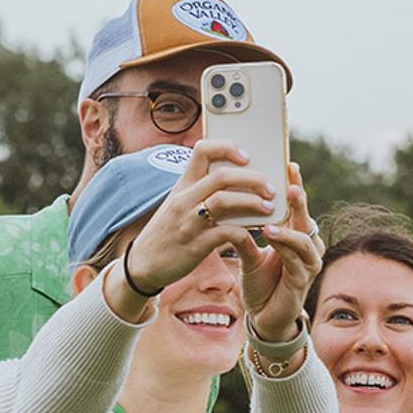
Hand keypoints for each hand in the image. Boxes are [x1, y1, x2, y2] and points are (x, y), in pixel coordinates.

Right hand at [124, 140, 280, 287]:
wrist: (143, 265)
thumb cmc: (167, 232)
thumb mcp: (177, 204)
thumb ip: (200, 190)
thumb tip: (236, 180)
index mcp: (182, 185)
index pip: (202, 150)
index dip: (228, 148)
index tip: (247, 157)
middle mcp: (184, 200)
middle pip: (222, 176)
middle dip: (252, 179)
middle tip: (269, 187)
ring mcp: (188, 222)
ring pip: (225, 201)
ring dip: (252, 202)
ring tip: (268, 207)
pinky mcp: (195, 246)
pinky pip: (225, 233)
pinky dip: (244, 231)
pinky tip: (254, 233)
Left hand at [243, 174, 320, 344]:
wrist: (263, 318)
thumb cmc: (261, 282)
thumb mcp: (250, 253)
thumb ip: (246, 232)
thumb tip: (230, 205)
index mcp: (296, 236)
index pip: (295, 206)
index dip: (294, 186)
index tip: (287, 164)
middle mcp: (308, 247)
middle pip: (305, 217)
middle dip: (298, 199)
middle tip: (288, 182)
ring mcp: (308, 265)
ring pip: (304, 238)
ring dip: (289, 225)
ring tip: (273, 213)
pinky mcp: (302, 282)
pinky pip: (296, 260)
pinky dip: (284, 245)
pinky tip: (271, 234)